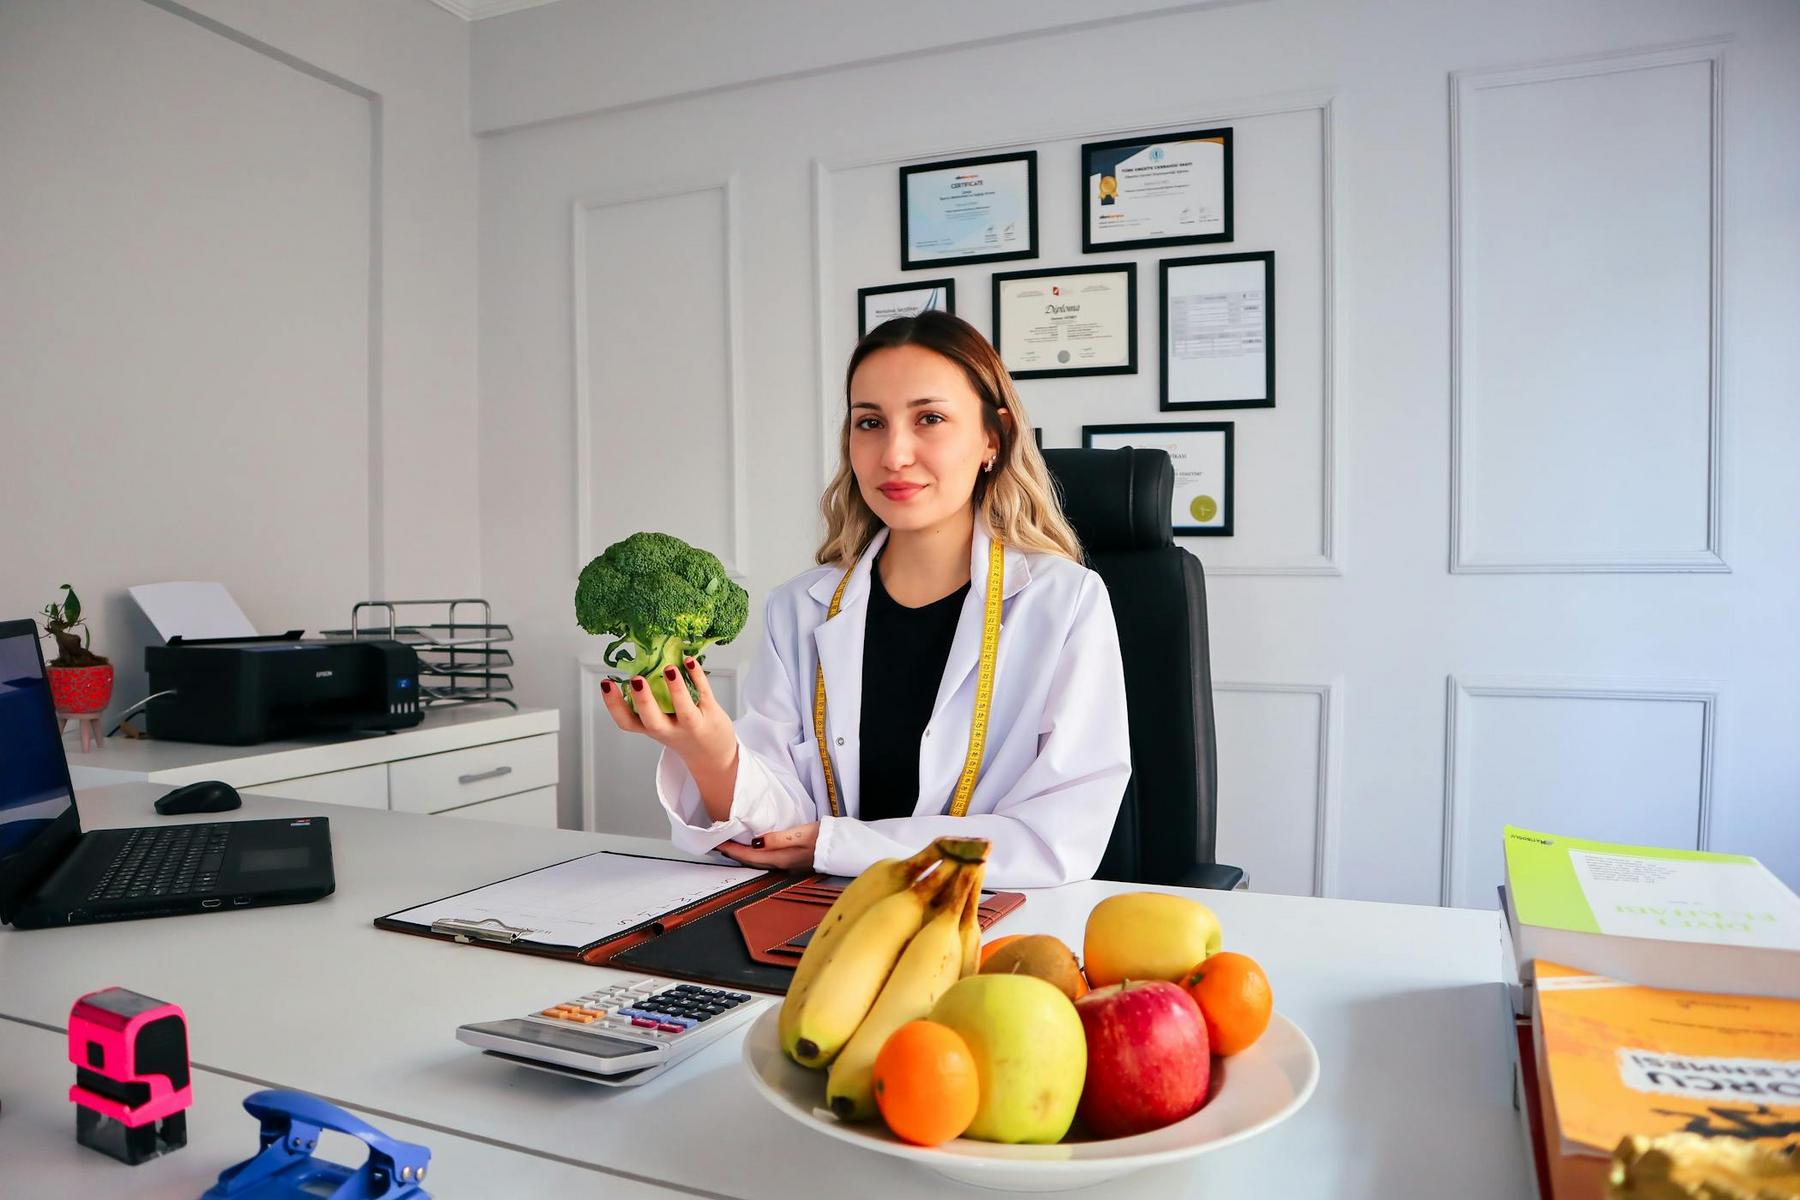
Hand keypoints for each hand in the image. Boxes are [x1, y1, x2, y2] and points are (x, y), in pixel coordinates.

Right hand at [598, 657, 736, 778]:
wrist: (713, 756)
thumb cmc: (682, 733)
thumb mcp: (662, 722)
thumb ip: (651, 701)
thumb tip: (640, 661)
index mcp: (652, 729)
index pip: (627, 722)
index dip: (614, 705)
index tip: (606, 684)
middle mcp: (669, 730)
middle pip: (653, 721)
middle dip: (643, 701)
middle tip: (635, 680)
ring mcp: (692, 724)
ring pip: (684, 710)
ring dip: (676, 689)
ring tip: (668, 668)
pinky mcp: (711, 714)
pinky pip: (704, 694)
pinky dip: (698, 676)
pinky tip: (690, 661)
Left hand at [718, 822, 817, 872]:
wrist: (843, 848)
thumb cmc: (823, 839)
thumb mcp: (800, 834)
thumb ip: (776, 839)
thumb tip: (755, 843)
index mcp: (780, 859)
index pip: (748, 856)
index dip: (731, 850)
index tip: (717, 843)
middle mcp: (781, 866)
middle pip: (750, 862)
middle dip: (733, 853)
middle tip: (719, 844)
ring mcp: (787, 866)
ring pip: (758, 862)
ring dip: (743, 854)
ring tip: (732, 846)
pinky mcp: (793, 862)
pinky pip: (767, 859)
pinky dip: (755, 854)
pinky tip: (754, 848)